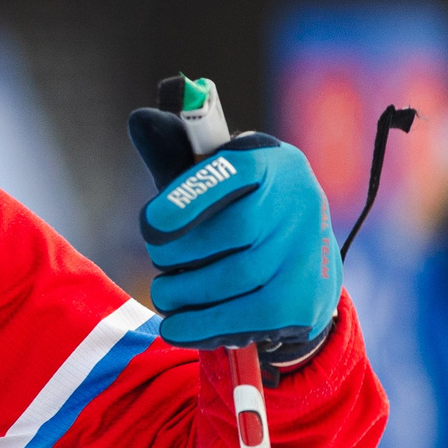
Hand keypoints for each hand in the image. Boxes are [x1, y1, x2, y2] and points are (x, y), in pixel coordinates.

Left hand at [130, 106, 338, 360]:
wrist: (304, 265)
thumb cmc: (240, 212)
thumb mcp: (212, 180)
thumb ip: (175, 154)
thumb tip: (140, 121)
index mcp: (272, 162)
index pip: (232, 172)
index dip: (188, 198)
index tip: (151, 223)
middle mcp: (300, 202)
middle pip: (230, 233)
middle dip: (177, 254)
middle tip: (160, 261)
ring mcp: (307, 255)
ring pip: (232, 280)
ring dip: (182, 292)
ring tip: (166, 293)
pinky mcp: (303, 302)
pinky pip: (243, 319)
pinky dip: (199, 327)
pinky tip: (177, 325)